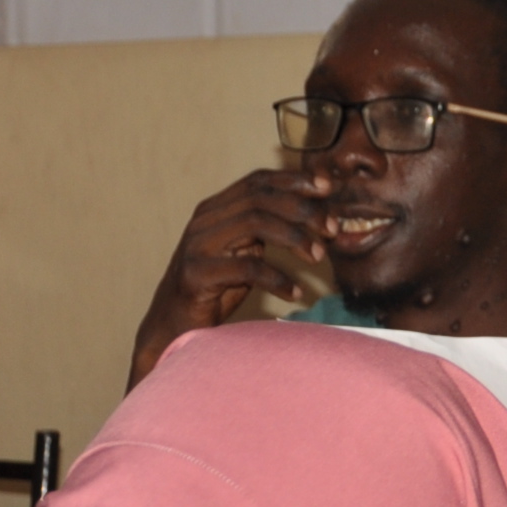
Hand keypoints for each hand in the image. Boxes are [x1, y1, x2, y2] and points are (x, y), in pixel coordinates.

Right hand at [127, 170, 336, 383]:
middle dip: (303, 209)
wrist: (174, 325)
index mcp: (215, 209)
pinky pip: (247, 269)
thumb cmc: (215, 288)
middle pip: (261, 198)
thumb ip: (268, 229)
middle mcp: (204, 221)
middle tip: (332, 228)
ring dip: (295, 238)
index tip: (327, 188)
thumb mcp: (244, 251)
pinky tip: (295, 292)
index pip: (258, 180)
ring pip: (255, 223)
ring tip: (318, 257)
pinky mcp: (197, 276)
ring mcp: (197, 246)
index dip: (294, 180)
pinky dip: (278, 279)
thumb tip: (316, 213)